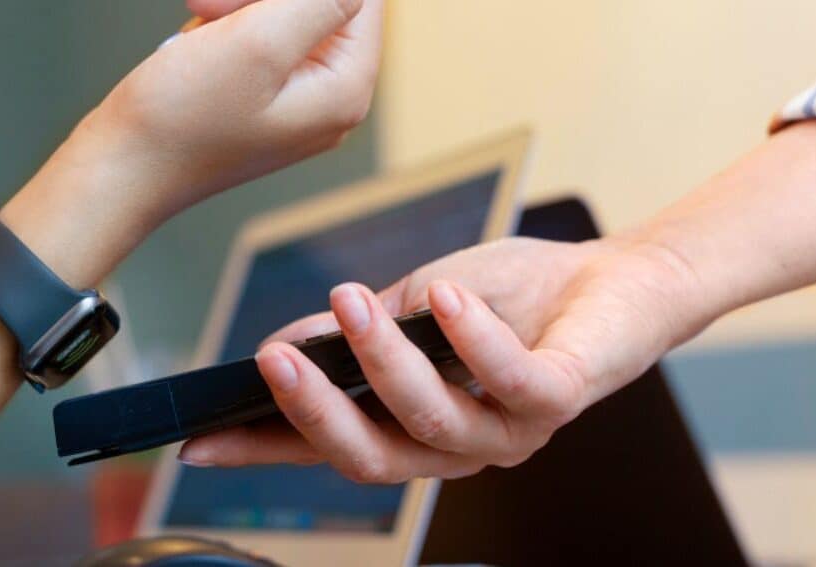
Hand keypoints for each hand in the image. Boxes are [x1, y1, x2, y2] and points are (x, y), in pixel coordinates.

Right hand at [81, 0, 382, 213]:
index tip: (243, 5)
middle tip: (204, 7)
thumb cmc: (179, 118)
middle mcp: (332, 99)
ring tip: (197, 23)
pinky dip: (227, 25)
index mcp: (346, 90)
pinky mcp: (262, 98)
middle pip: (324, 4)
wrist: (120, 168)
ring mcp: (298, 100)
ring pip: (286, 14)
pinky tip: (196, 42)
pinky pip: (260, 36)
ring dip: (237, 6)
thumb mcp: (258, 42)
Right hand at [178, 236, 707, 481]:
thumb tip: (282, 341)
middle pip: (371, 459)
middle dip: (314, 413)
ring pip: (431, 423)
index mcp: (414, 428)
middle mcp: (456, 446)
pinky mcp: (559, 398)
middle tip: (272, 360)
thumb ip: (356, 332)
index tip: (202, 445)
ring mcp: (507, 431)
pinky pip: (508, 380)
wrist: (613, 276)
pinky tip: (447, 298)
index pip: (331, 447)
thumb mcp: (413, 304)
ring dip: (383, 363)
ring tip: (350, 306)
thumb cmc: (508, 295)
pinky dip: (472, 339)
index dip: (266, 451)